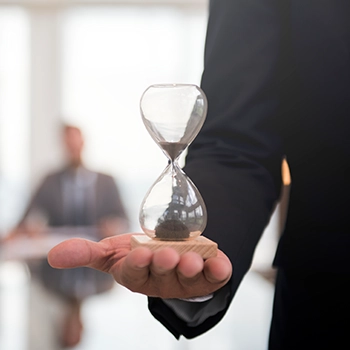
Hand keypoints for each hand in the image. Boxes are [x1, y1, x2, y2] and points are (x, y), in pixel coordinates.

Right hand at [47, 233, 231, 298]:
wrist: (171, 250)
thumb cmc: (139, 252)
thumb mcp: (112, 251)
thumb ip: (85, 253)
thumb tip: (52, 255)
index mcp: (137, 275)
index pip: (134, 272)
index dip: (138, 264)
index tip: (140, 252)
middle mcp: (161, 281)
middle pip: (162, 274)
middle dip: (164, 264)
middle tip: (166, 254)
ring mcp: (186, 280)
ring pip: (188, 276)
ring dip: (190, 267)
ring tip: (191, 257)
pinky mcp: (208, 276)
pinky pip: (215, 276)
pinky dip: (219, 269)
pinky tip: (221, 263)